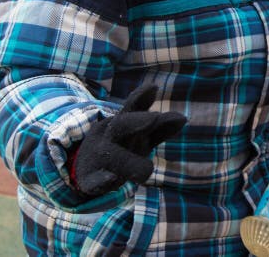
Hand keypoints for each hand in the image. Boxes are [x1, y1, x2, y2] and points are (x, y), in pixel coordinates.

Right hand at [71, 84, 186, 196]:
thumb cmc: (121, 149)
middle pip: (121, 125)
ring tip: (147, 171)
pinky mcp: (91, 181)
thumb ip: (161, 127)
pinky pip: (96, 181)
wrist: (85, 173)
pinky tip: (111, 180)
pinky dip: (103, 181)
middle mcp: (109, 137)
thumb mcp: (140, 136)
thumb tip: (183, 118)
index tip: (154, 88)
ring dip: (129, 161)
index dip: (141, 97)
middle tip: (154, 118)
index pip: (132, 107)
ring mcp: (98, 158)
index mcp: (121, 124)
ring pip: (110, 155)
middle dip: (136, 120)